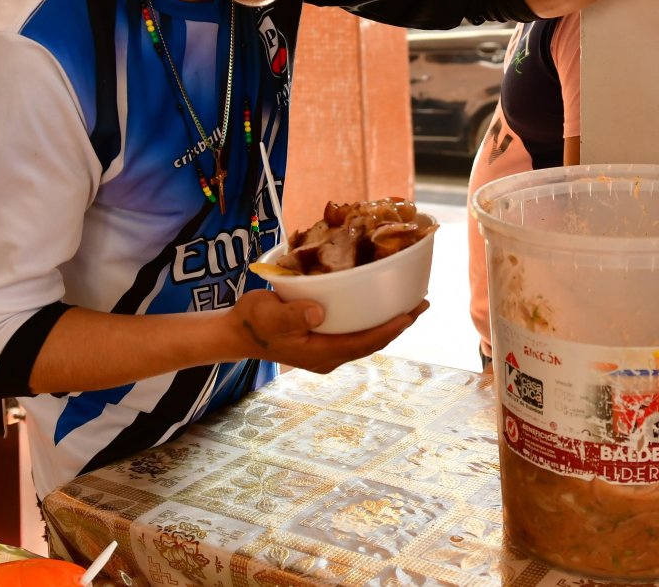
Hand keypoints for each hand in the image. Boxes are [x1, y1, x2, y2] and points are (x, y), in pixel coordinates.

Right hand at [228, 289, 428, 373]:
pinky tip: (378, 305)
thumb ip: (292, 315)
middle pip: (373, 342)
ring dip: (388, 322)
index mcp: (323, 353)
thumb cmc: (253, 321)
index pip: (366, 342)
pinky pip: (355, 332)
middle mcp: (330, 356)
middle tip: (422, 303)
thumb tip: (318, 313)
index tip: (411, 313)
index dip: (391, 328)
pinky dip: (371, 319)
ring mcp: (327, 351)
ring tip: (409, 304)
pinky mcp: (323, 341)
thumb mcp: (269, 315)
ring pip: (366, 338)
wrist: (237, 333)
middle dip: (399, 324)